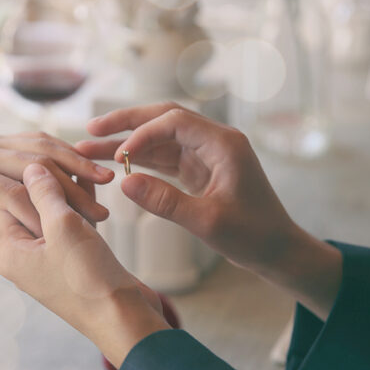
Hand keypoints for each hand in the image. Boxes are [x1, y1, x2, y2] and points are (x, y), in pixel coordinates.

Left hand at [0, 132, 113, 255]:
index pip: (9, 193)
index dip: (42, 213)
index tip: (72, 231)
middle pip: (32, 165)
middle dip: (71, 186)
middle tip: (103, 207)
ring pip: (38, 145)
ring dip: (74, 161)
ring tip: (105, 178)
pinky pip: (32, 140)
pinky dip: (61, 150)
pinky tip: (84, 164)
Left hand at [0, 164, 168, 367]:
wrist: (123, 320)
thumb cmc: (88, 278)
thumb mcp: (63, 227)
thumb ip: (44, 194)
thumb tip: (32, 169)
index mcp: (9, 251)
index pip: (5, 199)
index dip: (25, 174)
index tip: (44, 152)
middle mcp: (23, 256)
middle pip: (28, 205)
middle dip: (48, 180)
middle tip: (64, 155)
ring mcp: (48, 260)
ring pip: (52, 213)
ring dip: (68, 191)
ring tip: (81, 162)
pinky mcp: (72, 261)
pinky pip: (70, 226)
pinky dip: (80, 205)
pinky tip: (91, 182)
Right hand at [77, 103, 341, 318]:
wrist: (278, 251)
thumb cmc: (253, 236)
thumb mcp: (207, 222)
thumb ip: (165, 202)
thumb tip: (124, 183)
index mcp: (223, 144)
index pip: (174, 122)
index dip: (142, 133)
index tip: (118, 156)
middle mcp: (215, 141)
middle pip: (163, 119)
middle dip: (126, 122)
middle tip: (91, 127)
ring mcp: (207, 154)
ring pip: (160, 139)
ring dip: (128, 142)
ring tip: (91, 147)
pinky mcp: (200, 170)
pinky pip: (165, 157)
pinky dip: (141, 160)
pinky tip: (116, 164)